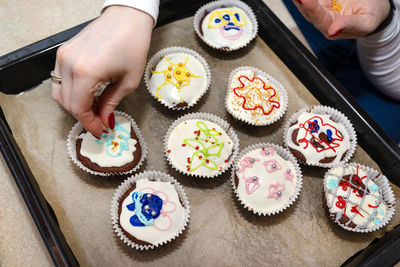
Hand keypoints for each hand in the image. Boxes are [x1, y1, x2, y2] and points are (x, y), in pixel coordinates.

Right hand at [52, 6, 152, 137]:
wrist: (127, 18)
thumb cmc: (132, 44)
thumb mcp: (128, 80)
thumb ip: (112, 102)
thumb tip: (104, 120)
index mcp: (86, 72)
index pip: (79, 108)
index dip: (89, 123)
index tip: (100, 130)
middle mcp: (69, 64)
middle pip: (67, 103)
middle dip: (83, 116)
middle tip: (100, 122)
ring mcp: (63, 56)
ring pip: (59, 92)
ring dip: (75, 105)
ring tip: (94, 108)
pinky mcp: (63, 51)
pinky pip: (59, 79)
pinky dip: (70, 91)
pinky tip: (88, 94)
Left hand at [293, 0, 389, 38]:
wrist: (375, 6)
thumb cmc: (372, 15)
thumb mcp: (367, 22)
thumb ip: (350, 26)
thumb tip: (332, 31)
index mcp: (332, 29)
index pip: (319, 19)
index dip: (311, 9)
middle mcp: (322, 18)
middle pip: (308, 9)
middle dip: (302, 1)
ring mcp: (321, 7)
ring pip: (307, 1)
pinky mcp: (322, 0)